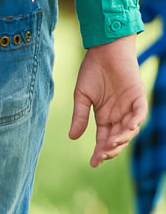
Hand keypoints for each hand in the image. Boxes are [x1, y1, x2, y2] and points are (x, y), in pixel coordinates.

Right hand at [69, 34, 146, 166]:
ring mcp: (129, 107)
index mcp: (105, 117)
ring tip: (111, 144)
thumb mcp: (81, 96)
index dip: (100, 152)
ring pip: (130, 130)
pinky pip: (140, 113)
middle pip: (118, 139)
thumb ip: (79, 116)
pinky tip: (127, 127)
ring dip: (122, 138)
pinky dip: (135, 121)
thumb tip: (72, 137)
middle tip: (102, 155)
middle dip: (111, 149)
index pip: (104, 139)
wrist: (103, 50)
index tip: (93, 163)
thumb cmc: (91, 70)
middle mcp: (119, 115)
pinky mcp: (138, 97)